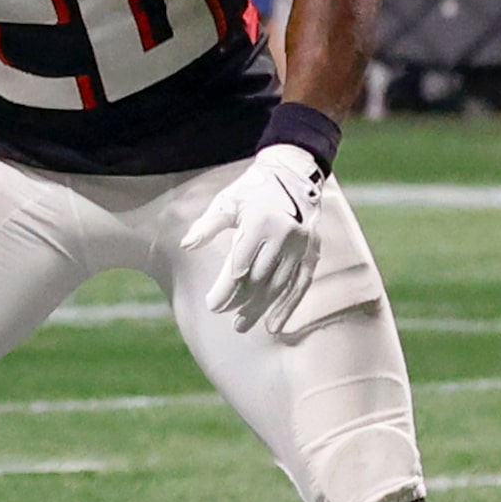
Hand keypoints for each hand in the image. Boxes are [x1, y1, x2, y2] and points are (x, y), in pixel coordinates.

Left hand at [182, 143, 324, 334]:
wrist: (293, 176)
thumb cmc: (251, 191)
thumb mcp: (227, 202)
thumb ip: (208, 224)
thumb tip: (187, 244)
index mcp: (260, 222)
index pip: (240, 265)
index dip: (226, 289)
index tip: (212, 306)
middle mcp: (285, 235)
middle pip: (261, 278)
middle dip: (242, 301)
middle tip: (225, 318)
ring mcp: (302, 245)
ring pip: (280, 285)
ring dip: (262, 308)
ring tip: (243, 325)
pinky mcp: (313, 252)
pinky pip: (301, 284)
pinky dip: (289, 306)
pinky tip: (275, 325)